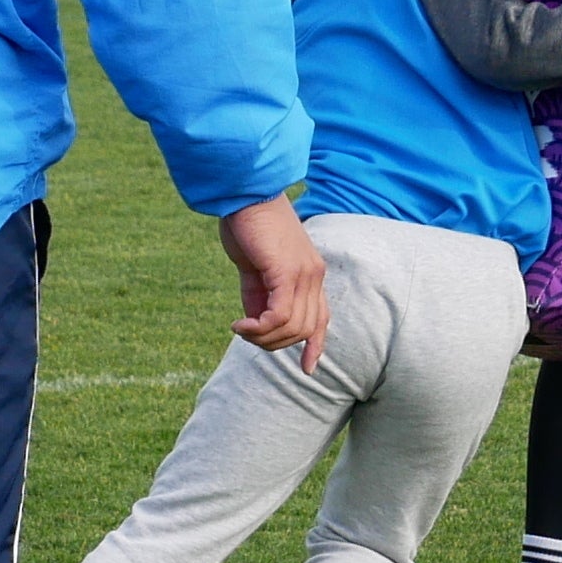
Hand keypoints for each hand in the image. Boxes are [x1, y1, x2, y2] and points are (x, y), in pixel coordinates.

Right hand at [219, 197, 327, 369]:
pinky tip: (239, 324)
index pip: (322, 318)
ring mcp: (305, 273)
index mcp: (310, 273)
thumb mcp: (255, 267)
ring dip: (262, 337)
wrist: (245, 193)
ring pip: (292, 327)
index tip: (308, 369)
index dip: (316, 345)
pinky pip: (279, 316)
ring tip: (240, 328)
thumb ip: (260, 294)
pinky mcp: (288, 271)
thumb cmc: (247, 225)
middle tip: (246, 333)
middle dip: (274, 343)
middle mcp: (314, 275)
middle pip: (304, 329)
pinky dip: (258, 328)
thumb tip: (256, 322)